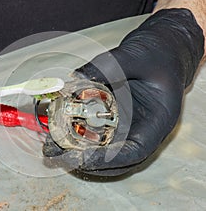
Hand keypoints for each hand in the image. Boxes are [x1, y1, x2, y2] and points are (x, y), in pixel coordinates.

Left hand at [43, 9, 203, 175]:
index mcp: (158, 120)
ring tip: (53, 149)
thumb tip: (74, 79)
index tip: (81, 157)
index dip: (108, 159)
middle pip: (118, 160)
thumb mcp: (136, 55)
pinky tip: (60, 134)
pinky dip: (80, 139)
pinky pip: (100, 137)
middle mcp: (144, 130)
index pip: (136, 151)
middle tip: (59, 157)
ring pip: (106, 153)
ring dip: (80, 156)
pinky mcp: (117, 121)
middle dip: (88, 163)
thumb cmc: (157, 53)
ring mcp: (130, 128)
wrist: (162, 51)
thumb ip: (108, 66)